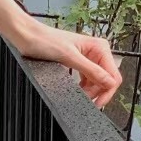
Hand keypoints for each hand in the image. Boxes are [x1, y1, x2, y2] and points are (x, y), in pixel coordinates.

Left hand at [0, 12, 121, 109]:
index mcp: (99, 47)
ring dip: (89, 91)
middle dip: (96, 92)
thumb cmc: (45, 40)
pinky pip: (86, 79)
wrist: (27, 36)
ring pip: (96, 81)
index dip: (107, 92)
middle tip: (84, 101)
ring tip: (79, 96)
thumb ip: (91, 70)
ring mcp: (87, 58)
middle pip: (106, 80)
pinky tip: (76, 91)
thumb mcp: (69, 57)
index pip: (113, 76)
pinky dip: (83, 87)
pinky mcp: (77, 63)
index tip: (97, 104)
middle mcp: (96, 52)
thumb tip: (108, 83)